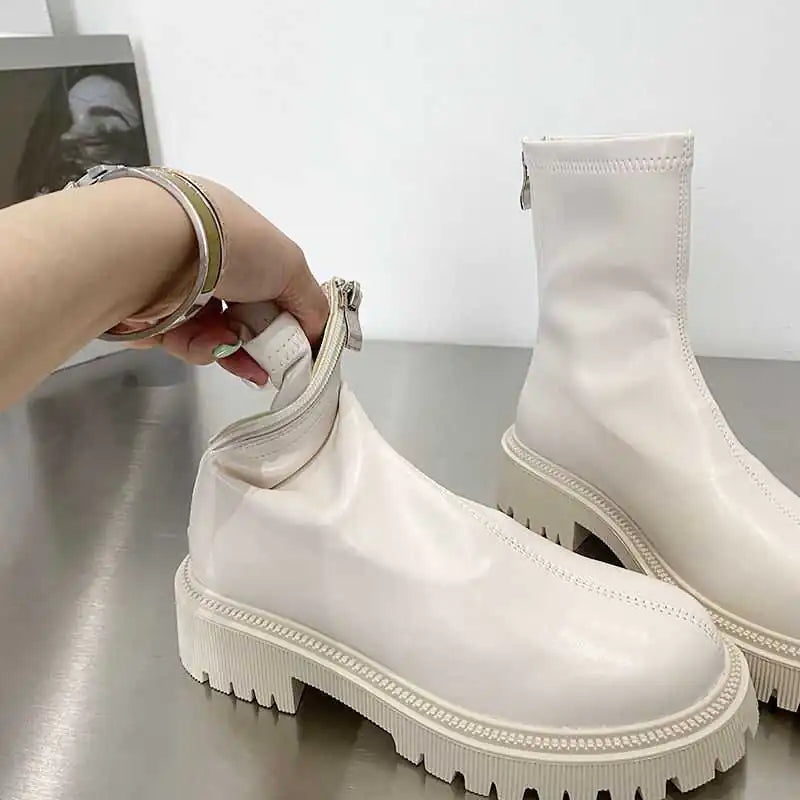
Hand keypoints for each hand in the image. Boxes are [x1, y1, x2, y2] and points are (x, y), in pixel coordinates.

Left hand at [129, 177, 327, 384]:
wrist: (155, 251)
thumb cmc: (231, 246)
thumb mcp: (291, 265)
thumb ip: (311, 303)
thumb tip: (316, 333)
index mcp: (237, 235)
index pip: (268, 281)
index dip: (285, 314)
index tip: (297, 342)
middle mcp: (206, 258)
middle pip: (243, 313)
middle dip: (262, 342)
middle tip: (275, 365)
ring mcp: (178, 287)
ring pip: (216, 334)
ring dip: (235, 350)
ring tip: (241, 359)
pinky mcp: (154, 316)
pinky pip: (187, 343)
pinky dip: (204, 349)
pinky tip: (212, 347)